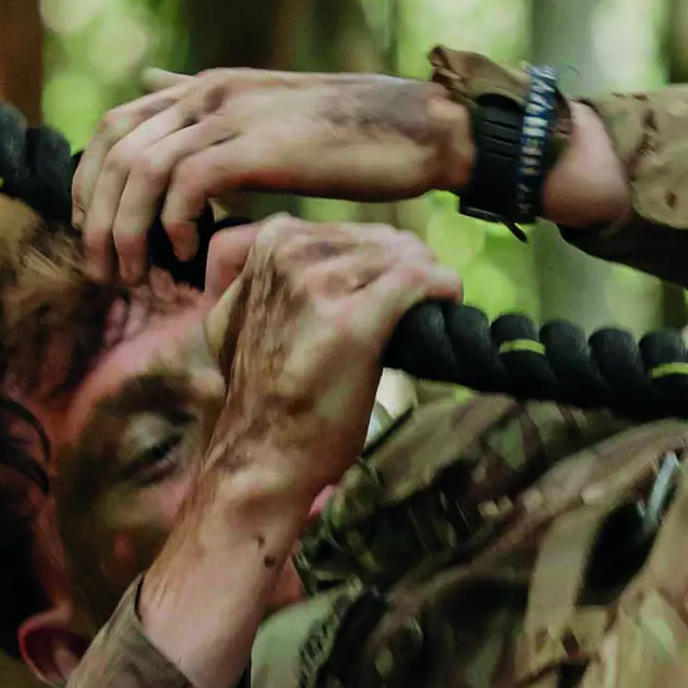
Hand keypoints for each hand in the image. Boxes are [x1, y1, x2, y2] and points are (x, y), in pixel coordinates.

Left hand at [71, 69, 469, 284]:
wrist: (418, 128)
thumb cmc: (351, 134)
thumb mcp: (267, 113)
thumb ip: (207, 106)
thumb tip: (154, 80)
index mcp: (206, 89)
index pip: (114, 127)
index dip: (91, 184)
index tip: (95, 234)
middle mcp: (209, 94)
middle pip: (116, 150)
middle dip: (97, 217)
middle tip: (106, 271)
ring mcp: (233, 116)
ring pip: (142, 170)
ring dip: (126, 230)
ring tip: (136, 276)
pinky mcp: (261, 146)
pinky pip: (189, 183)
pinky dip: (177, 223)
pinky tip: (189, 254)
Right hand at [130, 218, 462, 687]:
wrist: (260, 456)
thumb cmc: (262, 398)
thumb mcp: (238, 319)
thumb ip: (265, 279)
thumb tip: (302, 264)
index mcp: (264, 245)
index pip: (347, 231)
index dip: (379, 259)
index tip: (389, 291)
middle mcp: (286, 255)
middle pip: (381, 240)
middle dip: (409, 268)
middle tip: (419, 306)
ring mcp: (318, 284)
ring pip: (404, 256)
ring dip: (428, 281)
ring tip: (431, 312)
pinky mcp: (353, 321)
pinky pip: (419, 281)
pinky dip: (443, 289)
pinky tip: (449, 303)